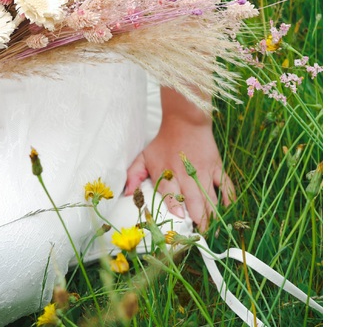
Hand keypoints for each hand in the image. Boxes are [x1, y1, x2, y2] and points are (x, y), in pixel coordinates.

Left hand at [124, 113, 234, 230]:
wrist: (184, 121)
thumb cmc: (163, 142)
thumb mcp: (144, 156)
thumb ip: (134, 175)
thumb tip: (128, 194)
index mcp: (167, 172)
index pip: (170, 191)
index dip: (175, 205)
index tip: (180, 218)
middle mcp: (185, 174)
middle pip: (193, 199)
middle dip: (198, 218)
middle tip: (200, 235)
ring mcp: (203, 171)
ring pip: (210, 197)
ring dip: (212, 215)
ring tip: (212, 231)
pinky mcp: (216, 167)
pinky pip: (225, 185)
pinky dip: (228, 199)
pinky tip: (227, 211)